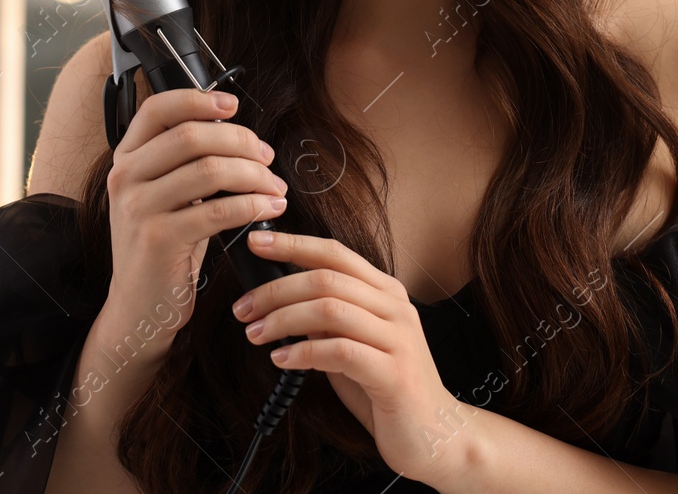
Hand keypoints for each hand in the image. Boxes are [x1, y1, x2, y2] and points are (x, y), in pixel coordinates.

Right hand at [101, 88, 287, 355]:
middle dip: (241, 142)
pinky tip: (271, 209)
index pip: (158, 109)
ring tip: (274, 187)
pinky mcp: (158, 239)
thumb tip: (235, 131)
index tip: (232, 106)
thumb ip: (184, 162)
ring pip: (210, 170)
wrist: (139, 305)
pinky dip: (254, 206)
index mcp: (126, 158)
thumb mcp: (163, 196)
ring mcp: (138, 208)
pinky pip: (219, 211)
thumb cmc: (162, 246)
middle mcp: (125, 177)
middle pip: (192, 135)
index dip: (198, 99)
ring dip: (254, 175)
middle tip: (267, 158)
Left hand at [230, 230, 475, 488]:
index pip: (335, 253)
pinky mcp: (395, 374)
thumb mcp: (352, 341)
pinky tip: (283, 360)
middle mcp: (395, 308)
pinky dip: (304, 352)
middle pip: (325, 279)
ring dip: (283, 320)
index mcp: (385, 292)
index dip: (293, 244)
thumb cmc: (385, 386)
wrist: (434, 434)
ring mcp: (398, 339)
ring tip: (255, 334)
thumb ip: (326, 318)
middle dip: (275, 290)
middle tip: (243, 308)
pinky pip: (340, 351)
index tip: (255, 243)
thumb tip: (275, 298)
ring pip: (330, 309)